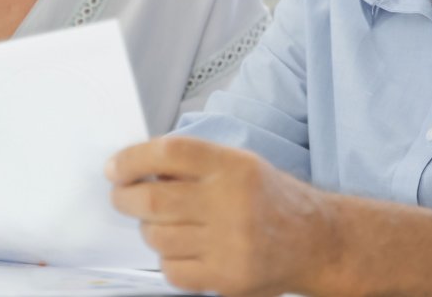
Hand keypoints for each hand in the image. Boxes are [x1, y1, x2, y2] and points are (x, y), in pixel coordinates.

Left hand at [107, 137, 337, 296]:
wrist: (316, 242)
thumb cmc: (272, 200)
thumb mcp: (240, 164)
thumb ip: (194, 163)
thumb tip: (138, 167)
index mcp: (234, 167)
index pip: (169, 153)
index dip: (132, 159)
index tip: (115, 167)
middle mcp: (232, 203)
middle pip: (153, 200)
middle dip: (125, 198)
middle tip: (122, 196)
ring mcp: (229, 244)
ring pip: (157, 238)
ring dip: (149, 230)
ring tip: (163, 224)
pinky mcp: (227, 278)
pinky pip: (172, 270)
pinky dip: (168, 260)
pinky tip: (183, 250)